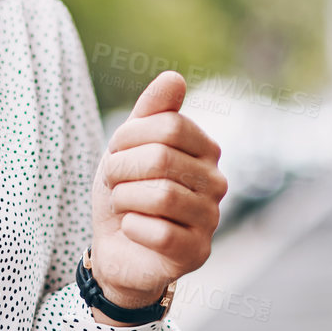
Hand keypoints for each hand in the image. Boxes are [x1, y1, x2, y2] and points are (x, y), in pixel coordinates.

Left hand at [88, 71, 225, 315]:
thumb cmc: (126, 190)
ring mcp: (211, 219)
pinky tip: (132, 229)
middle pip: (162, 158)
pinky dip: (133, 228)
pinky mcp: (198, 253)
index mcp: (206, 150)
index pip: (170, 125)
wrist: (117, 247)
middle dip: (122, 169)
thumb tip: (174, 77)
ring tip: (123, 205)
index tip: (115, 151)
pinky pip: (160, 233)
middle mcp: (217, 182)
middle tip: (114, 182)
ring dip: (125, 199)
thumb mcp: (129, 146)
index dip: (130, 136)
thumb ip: (151, 112)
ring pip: (161, 195)